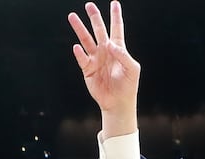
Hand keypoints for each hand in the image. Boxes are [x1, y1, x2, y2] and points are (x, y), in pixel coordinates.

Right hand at [68, 0, 139, 138]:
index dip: (115, 16)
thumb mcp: (132, 69)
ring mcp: (95, 59)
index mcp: (118, 49)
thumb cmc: (128, 85)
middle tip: (89, 5)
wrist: (118, 102)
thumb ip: (123, 55)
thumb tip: (110, 45)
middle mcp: (105, 51)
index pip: (117, 28)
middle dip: (94, 18)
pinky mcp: (87, 69)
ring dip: (80, 29)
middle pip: (99, 30)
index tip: (114, 3)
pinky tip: (76, 47)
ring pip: (86, 40)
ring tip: (72, 17)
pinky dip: (79, 53)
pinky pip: (82, 58)